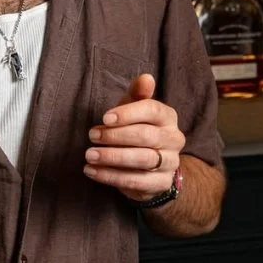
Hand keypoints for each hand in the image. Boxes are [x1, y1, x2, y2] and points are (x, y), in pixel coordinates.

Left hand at [84, 73, 184, 203]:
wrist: (150, 167)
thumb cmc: (136, 129)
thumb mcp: (133, 109)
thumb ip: (137, 93)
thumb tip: (146, 78)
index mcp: (167, 117)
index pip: (152, 110)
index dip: (128, 113)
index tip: (104, 118)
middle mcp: (174, 139)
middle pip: (145, 136)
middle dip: (115, 136)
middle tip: (92, 136)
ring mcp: (170, 163)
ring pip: (142, 160)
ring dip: (112, 157)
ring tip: (89, 155)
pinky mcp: (161, 184)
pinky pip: (136, 181)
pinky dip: (111, 177)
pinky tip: (91, 171)